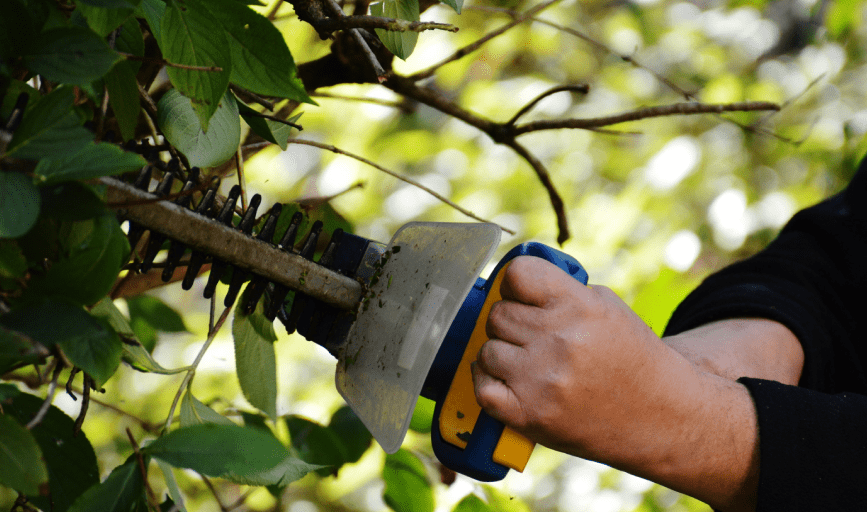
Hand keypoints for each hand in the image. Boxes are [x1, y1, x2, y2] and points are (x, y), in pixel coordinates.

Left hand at [470, 256, 688, 459]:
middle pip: (497, 313)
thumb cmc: (630, 357)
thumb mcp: (607, 307)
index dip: (514, 283)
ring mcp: (542, 380)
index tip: (521, 295)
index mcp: (579, 306)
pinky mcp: (529, 415)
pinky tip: (509, 381)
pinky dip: (489, 384)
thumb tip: (509, 281)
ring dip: (502, 355)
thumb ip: (560, 290)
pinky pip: (482, 387)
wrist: (661, 416)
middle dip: (511, 322)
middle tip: (533, 336)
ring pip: (487, 349)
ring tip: (530, 363)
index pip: (516, 273)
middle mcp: (559, 341)